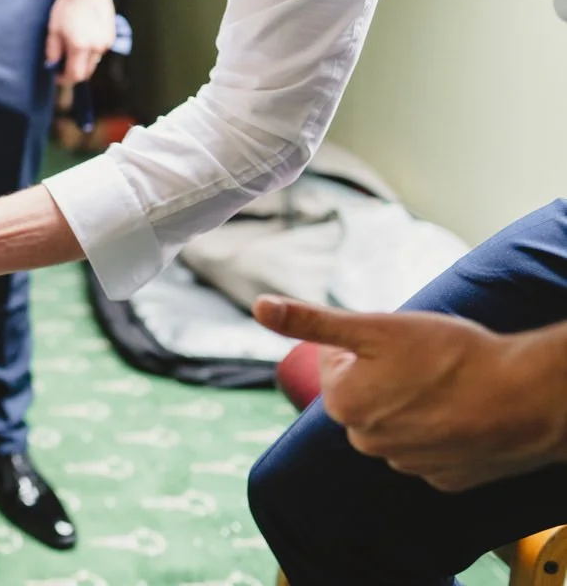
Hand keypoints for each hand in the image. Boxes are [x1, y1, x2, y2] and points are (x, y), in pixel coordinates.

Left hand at [44, 0, 115, 86]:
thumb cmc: (68, 6)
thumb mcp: (53, 28)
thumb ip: (53, 50)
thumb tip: (52, 65)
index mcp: (80, 46)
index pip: (74, 75)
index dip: (64, 79)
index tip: (57, 76)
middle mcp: (95, 47)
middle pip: (86, 73)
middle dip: (74, 72)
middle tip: (63, 64)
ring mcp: (105, 43)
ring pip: (93, 63)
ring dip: (83, 61)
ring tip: (73, 46)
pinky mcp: (111, 37)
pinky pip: (99, 52)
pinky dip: (91, 51)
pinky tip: (84, 38)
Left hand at [254, 296, 566, 491]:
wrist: (525, 398)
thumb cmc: (450, 355)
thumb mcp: (374, 327)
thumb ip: (311, 321)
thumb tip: (259, 305)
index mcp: (342, 404)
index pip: (337, 361)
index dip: (367, 343)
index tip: (399, 343)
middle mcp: (366, 442)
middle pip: (364, 394)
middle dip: (386, 376)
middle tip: (426, 362)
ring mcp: (407, 465)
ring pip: (397, 422)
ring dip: (413, 404)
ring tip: (448, 386)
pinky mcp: (445, 479)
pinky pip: (431, 447)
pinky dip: (442, 431)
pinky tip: (463, 414)